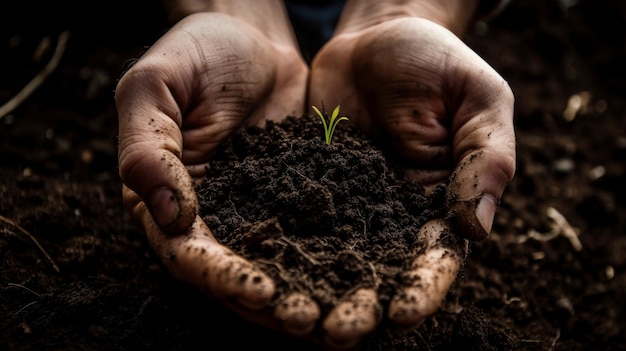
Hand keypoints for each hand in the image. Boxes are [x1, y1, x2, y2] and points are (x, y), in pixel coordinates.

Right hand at [115, 11, 320, 335]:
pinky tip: (361, 280)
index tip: (260, 290)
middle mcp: (209, 216)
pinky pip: (310, 238)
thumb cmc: (195, 53)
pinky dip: (330, 264)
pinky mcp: (293, 201)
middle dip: (269, 303)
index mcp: (163, 198)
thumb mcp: (155, 86)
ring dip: (303, 295)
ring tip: (340, 317)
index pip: (186, 252)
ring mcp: (254, 212)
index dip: (220, 275)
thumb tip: (167, 215)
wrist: (252, 38)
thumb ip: (148, 147)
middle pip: (234, 274)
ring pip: (276, 266)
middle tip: (309, 321)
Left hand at [309, 12, 514, 349]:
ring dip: (313, 289)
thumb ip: (485, 158)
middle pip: (379, 273)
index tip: (401, 313)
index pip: (436, 259)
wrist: (376, 34)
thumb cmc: (438, 62)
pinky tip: (257, 268)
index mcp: (441, 204)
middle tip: (335, 330)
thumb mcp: (478, 99)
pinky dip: (277, 248)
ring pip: (331, 258)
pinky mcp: (309, 186)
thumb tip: (476, 227)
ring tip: (291, 315)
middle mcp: (392, 216)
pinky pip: (293, 221)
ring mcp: (348, 205)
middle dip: (360, 305)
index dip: (421, 289)